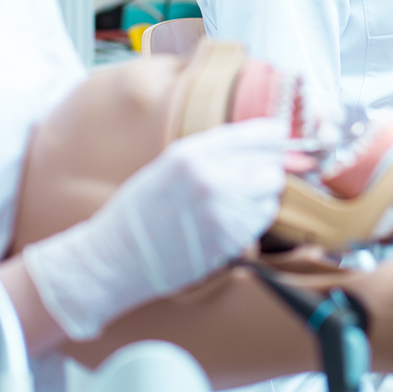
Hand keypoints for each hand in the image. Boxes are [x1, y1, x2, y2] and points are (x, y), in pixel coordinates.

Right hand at [23, 117, 286, 339]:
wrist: (114, 257)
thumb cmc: (140, 210)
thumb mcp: (169, 165)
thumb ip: (211, 152)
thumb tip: (257, 144)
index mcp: (191, 154)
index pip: (255, 134)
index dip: (272, 136)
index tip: (278, 138)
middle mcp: (209, 178)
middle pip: (271, 165)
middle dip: (267, 169)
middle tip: (254, 177)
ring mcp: (220, 211)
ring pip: (271, 194)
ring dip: (262, 196)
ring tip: (237, 202)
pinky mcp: (226, 240)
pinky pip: (261, 221)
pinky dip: (255, 218)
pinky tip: (232, 220)